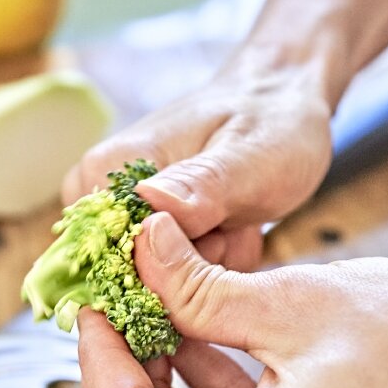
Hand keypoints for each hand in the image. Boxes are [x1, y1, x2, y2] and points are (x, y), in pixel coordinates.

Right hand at [63, 56, 334, 272]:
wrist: (286, 103)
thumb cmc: (270, 121)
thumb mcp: (249, 156)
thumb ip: (201, 185)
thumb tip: (151, 203)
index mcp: (103, 173)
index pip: (105, 263)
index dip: (166, 271)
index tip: (215, 234)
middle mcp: (101, 199)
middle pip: (135, 280)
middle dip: (196, 269)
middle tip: (235, 224)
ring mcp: (126, 218)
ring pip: (163, 284)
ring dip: (213, 267)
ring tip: (241, 222)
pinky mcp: (151, 231)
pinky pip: (180, 277)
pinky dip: (217, 264)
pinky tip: (239, 229)